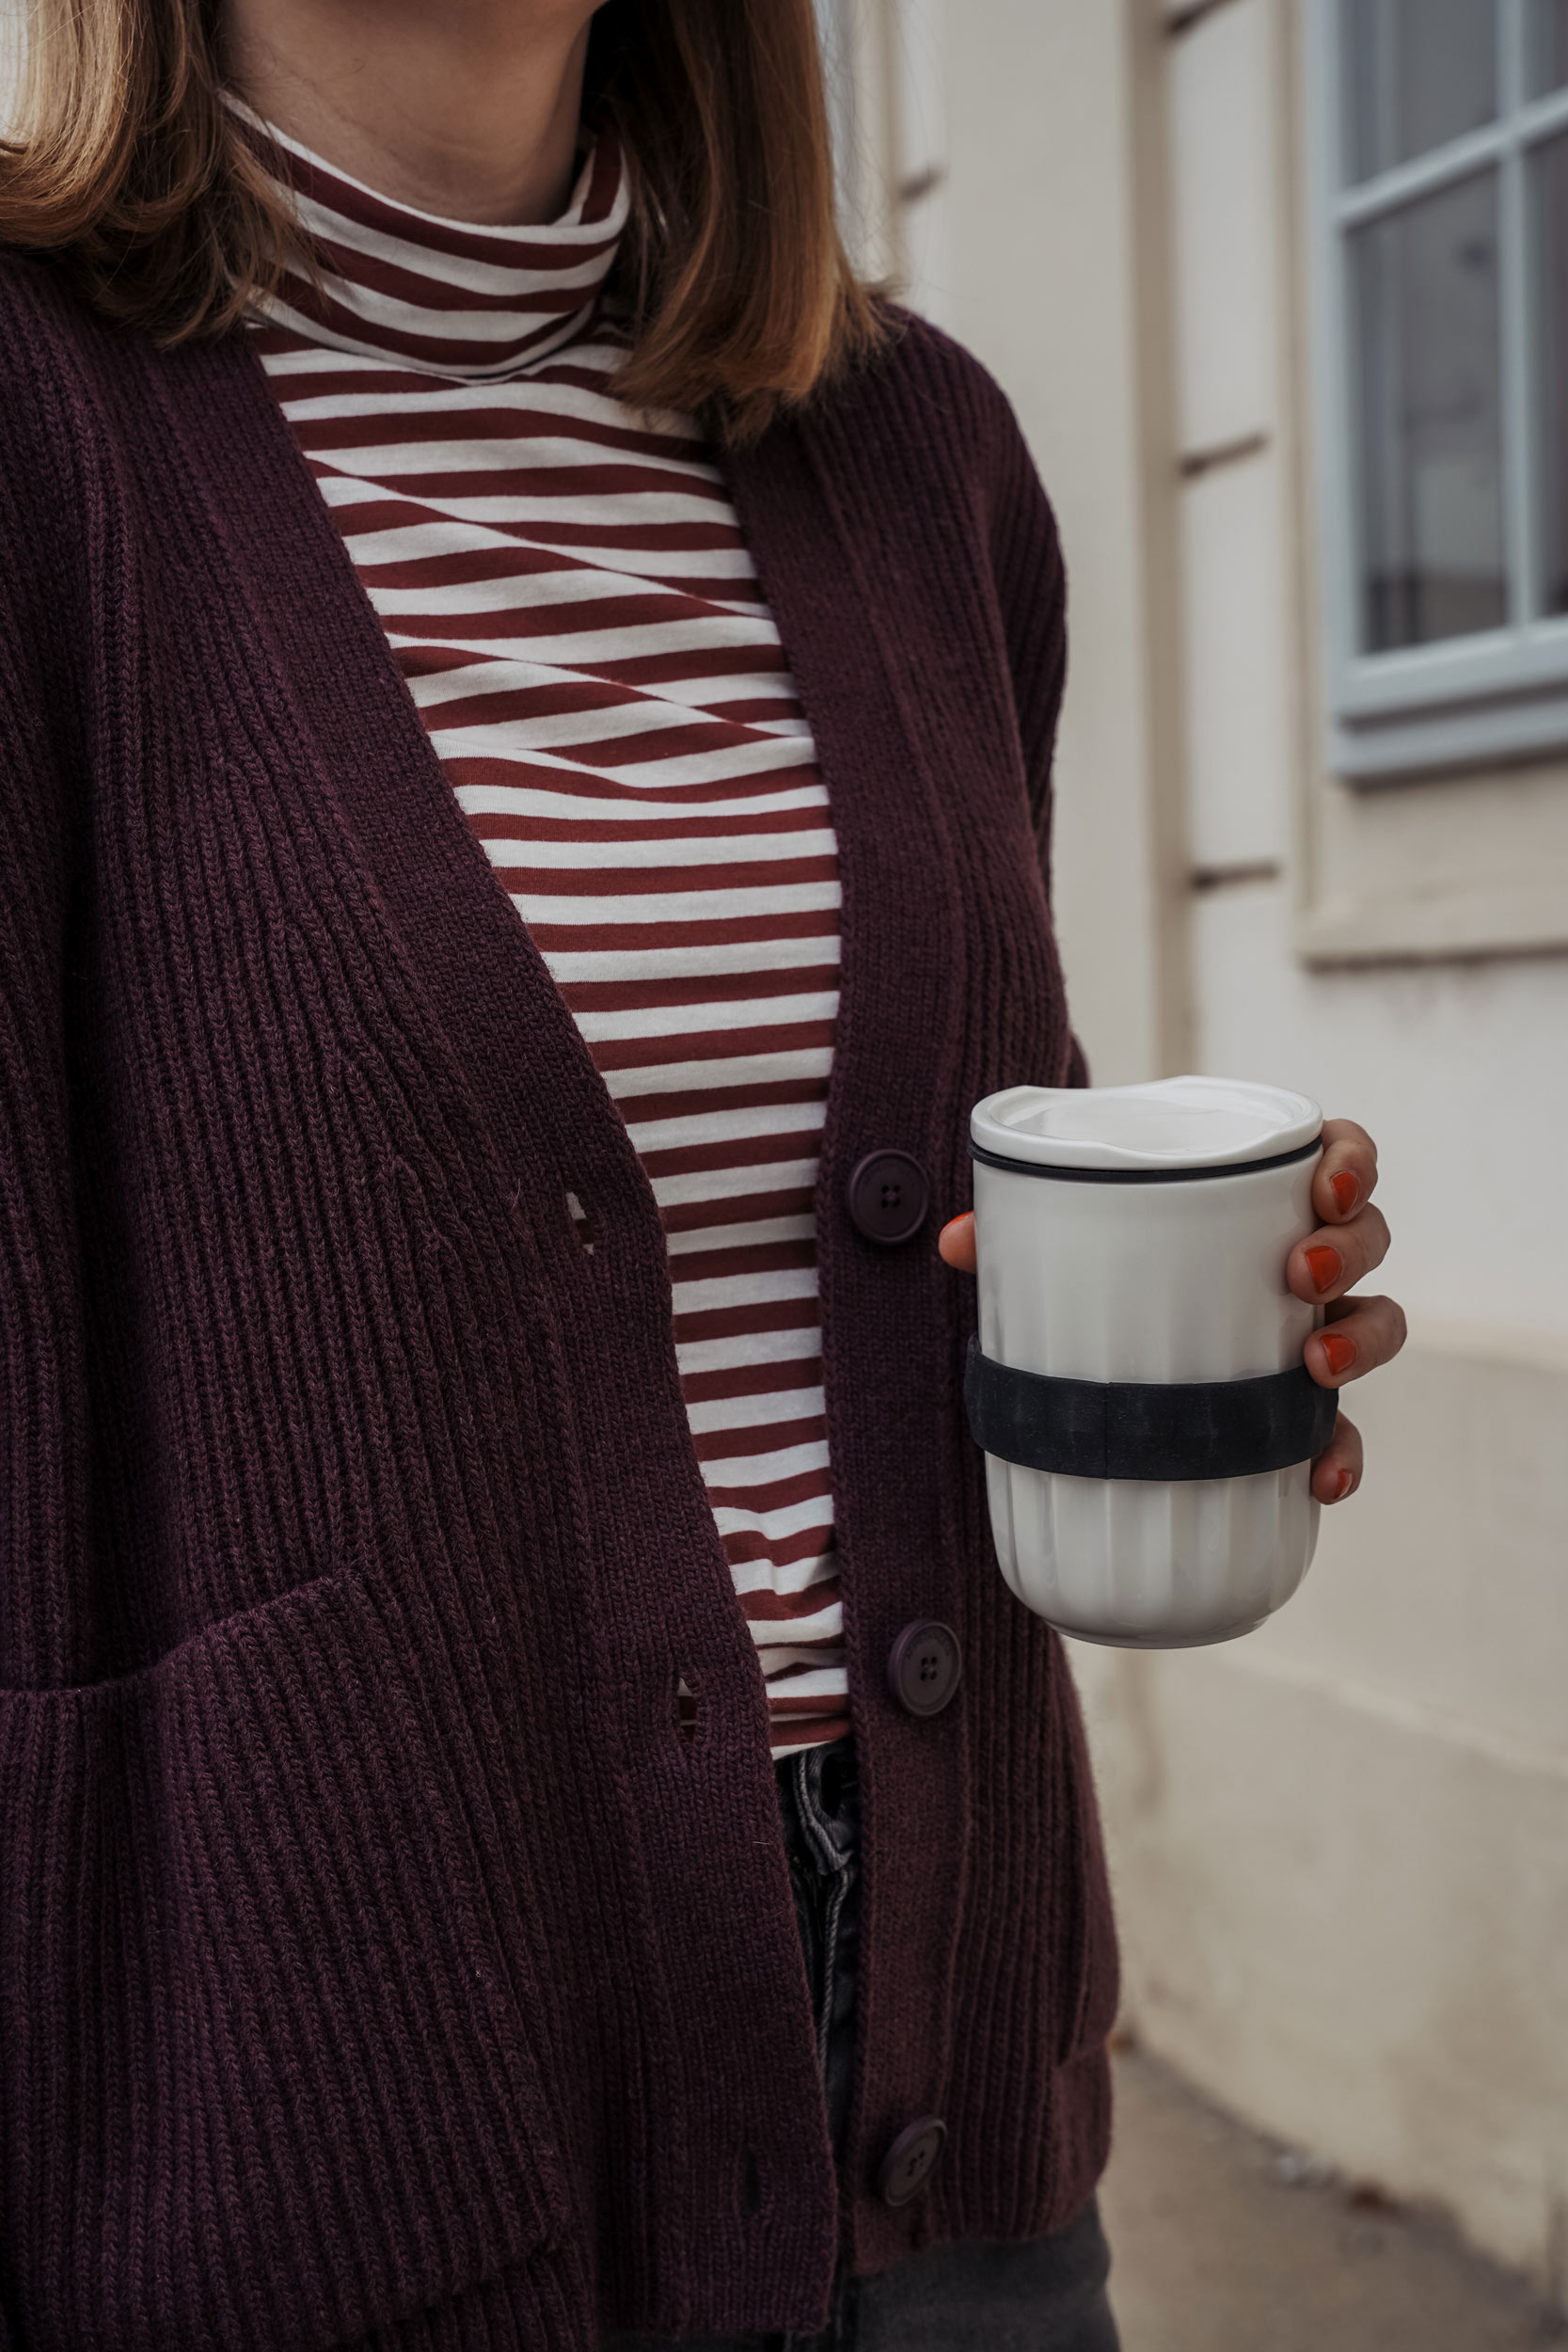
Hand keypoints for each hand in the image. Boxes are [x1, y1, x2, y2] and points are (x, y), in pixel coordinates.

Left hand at [937, 1115, 1405, 1507]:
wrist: (1103, 1356)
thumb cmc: (1101, 1269)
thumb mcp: (1061, 1244)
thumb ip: (1011, 1235)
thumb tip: (956, 1242)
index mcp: (1257, 1200)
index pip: (1337, 1157)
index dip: (1350, 1161)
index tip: (1323, 1182)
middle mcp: (1302, 1263)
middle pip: (1368, 1238)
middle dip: (1351, 1248)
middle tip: (1301, 1271)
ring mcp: (1311, 1334)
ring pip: (1376, 1325)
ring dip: (1361, 1341)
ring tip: (1317, 1364)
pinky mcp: (1299, 1411)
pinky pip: (1341, 1434)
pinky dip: (1340, 1456)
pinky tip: (1320, 1480)